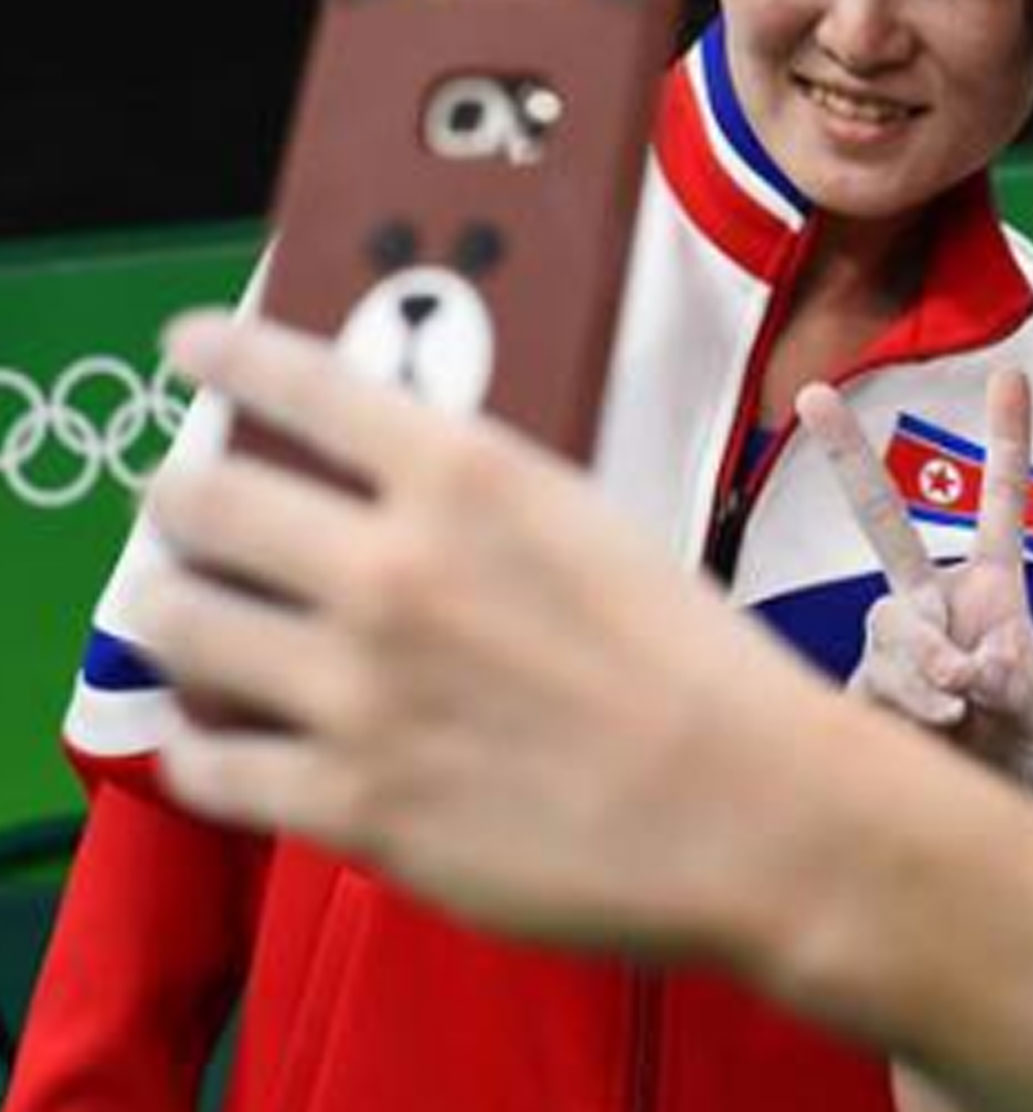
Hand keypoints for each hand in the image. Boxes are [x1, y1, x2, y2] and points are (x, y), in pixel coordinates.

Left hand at [134, 310, 827, 953]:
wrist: (744, 804)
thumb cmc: (691, 658)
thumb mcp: (590, 525)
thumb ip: (478, 502)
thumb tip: (387, 493)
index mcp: (468, 480)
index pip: (304, 383)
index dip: (226, 354)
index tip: (189, 350)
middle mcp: (392, 569)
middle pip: (203, 503)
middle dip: (175, 499)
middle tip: (180, 510)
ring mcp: (360, 691)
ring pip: (177, 628)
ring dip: (166, 613)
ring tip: (181, 617)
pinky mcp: (351, 804)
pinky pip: (208, 768)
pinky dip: (200, 746)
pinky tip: (216, 740)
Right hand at [796, 371, 1032, 796]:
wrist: (973, 812)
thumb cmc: (1013, 755)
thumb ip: (1016, 682)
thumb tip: (972, 661)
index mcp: (988, 590)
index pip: (1000, 507)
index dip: (1007, 441)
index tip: (1012, 371)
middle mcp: (929, 603)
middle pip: (881, 522)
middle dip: (845, 456)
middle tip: (812, 392)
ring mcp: (889, 645)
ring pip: (890, 622)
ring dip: (927, 660)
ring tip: (960, 706)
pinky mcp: (859, 690)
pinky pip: (878, 682)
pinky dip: (915, 706)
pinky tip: (941, 732)